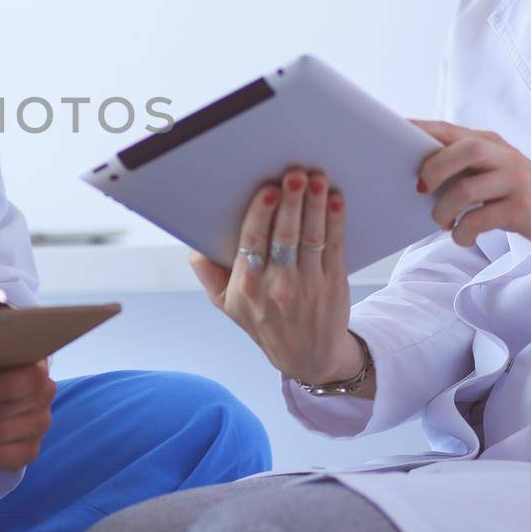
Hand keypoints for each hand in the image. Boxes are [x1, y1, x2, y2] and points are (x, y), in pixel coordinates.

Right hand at [189, 168, 366, 387]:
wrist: (308, 356)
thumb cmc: (263, 322)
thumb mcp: (226, 304)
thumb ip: (207, 273)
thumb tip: (194, 246)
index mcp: (247, 286)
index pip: (253, 244)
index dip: (261, 216)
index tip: (267, 191)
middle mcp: (278, 286)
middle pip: (285, 236)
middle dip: (291, 202)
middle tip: (295, 175)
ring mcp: (308, 284)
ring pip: (311, 237)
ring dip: (316, 205)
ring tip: (317, 180)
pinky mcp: (333, 282)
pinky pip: (334, 245)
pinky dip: (336, 220)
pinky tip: (335, 200)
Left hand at [412, 120, 530, 272]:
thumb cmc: (521, 192)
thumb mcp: (494, 170)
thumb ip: (462, 166)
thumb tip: (415, 177)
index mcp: (488, 142)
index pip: (446, 129)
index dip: (416, 130)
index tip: (386, 134)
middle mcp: (501, 155)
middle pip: (461, 150)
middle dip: (433, 170)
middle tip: (420, 190)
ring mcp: (514, 181)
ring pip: (466, 190)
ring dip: (443, 211)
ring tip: (442, 222)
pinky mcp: (522, 208)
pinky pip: (480, 220)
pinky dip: (463, 232)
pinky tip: (463, 236)